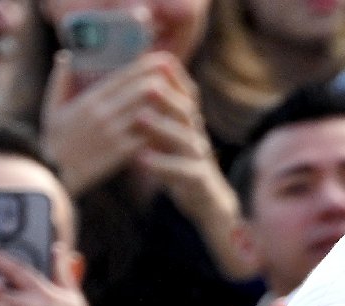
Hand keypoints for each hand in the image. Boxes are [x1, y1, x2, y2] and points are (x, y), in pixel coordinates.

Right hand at [41, 51, 177, 194]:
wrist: (54, 176)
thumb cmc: (54, 143)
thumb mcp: (52, 109)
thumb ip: (61, 81)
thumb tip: (66, 56)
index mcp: (89, 100)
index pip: (122, 76)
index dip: (143, 66)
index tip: (159, 59)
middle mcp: (103, 113)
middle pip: (140, 90)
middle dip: (160, 81)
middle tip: (175, 77)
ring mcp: (114, 133)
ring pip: (149, 111)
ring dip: (165, 104)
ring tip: (180, 98)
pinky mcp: (121, 152)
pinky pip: (148, 136)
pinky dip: (161, 129)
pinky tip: (173, 125)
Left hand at [134, 59, 252, 278]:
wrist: (212, 206)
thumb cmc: (185, 171)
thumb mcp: (172, 142)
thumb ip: (157, 122)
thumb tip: (132, 96)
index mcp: (190, 126)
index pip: (185, 96)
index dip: (174, 78)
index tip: (155, 59)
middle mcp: (198, 138)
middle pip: (186, 111)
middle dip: (166, 96)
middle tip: (146, 83)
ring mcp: (201, 159)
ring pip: (185, 139)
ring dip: (162, 126)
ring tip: (140, 117)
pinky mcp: (200, 182)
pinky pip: (182, 171)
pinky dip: (161, 164)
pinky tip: (140, 159)